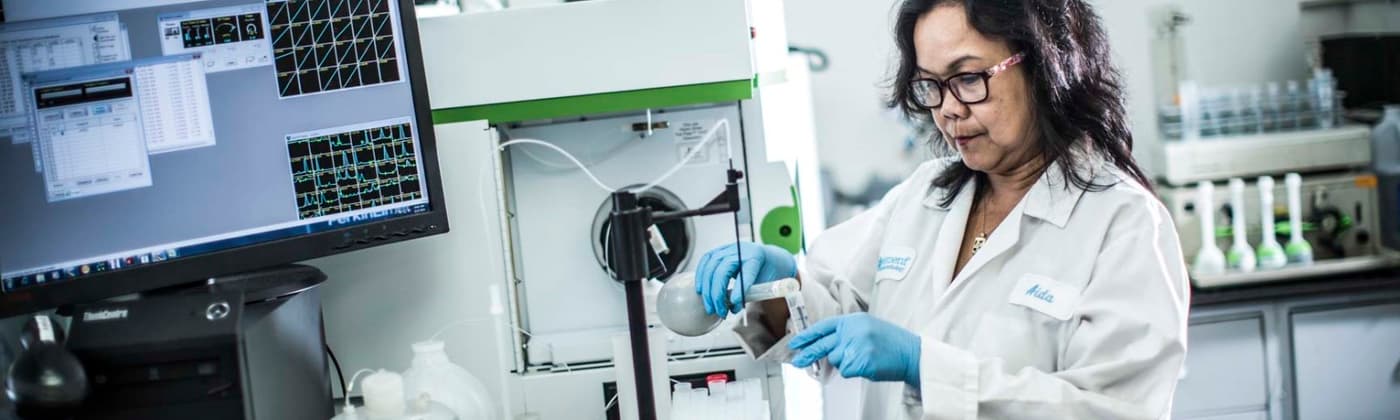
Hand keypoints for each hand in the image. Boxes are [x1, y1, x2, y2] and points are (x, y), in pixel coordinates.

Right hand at [695, 242, 796, 314]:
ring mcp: (729, 248)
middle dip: (717, 294)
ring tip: (710, 305)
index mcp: (757, 257)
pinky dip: (701, 276)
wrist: (768, 259)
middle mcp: (742, 250)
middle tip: (719, 311)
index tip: (735, 303)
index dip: (740, 289)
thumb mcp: (765, 284)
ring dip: (707, 288)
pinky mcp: (719, 250)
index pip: (747, 272)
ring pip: (711, 266)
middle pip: (723, 270)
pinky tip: (701, 290)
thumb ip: (750, 294)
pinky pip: (705, 260)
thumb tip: (732, 307)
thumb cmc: (767, 272)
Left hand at [789, 313, 921, 386]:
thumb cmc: (890, 342)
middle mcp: (852, 331)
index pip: (824, 326)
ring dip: (846, 363)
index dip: (808, 335)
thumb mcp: (867, 328)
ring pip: (836, 360)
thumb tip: (826, 347)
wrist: (911, 353)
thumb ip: (847, 333)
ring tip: (864, 358)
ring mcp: (856, 346)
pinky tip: (868, 365)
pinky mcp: (860, 361)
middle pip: (822, 345)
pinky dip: (854, 371)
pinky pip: (846, 371)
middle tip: (796, 362)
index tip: (796, 342)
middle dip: (808, 355)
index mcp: (853, 320)